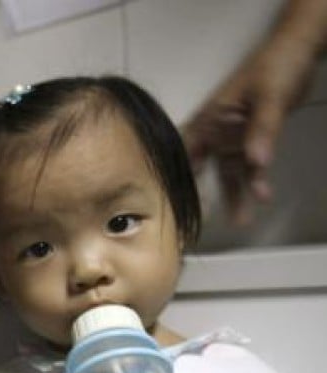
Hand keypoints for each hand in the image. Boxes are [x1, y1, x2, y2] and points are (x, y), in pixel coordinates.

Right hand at [182, 34, 317, 225]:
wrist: (299, 52)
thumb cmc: (275, 66)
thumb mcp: (269, 97)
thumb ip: (262, 129)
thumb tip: (255, 163)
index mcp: (209, 118)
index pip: (184, 150)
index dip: (174, 174)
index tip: (170, 200)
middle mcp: (215, 131)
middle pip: (202, 167)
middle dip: (201, 193)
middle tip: (199, 221)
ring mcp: (233, 137)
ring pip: (229, 171)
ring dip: (235, 194)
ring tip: (241, 221)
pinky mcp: (252, 140)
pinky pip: (251, 166)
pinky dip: (257, 180)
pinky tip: (263, 196)